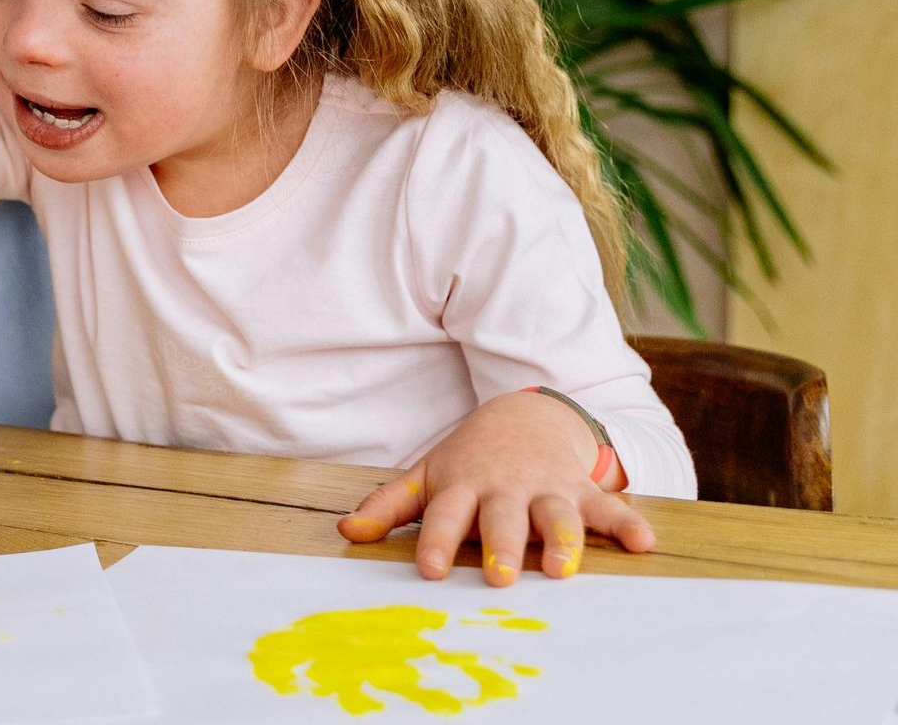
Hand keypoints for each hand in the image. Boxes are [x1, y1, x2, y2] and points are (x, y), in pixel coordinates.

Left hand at [336, 391, 653, 585]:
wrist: (525, 415)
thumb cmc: (469, 460)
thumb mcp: (428, 475)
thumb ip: (390, 505)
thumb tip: (347, 531)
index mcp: (463, 485)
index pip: (446, 515)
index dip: (436, 541)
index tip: (429, 570)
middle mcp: (505, 488)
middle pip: (502, 518)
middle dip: (501, 546)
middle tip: (500, 576)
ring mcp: (546, 488)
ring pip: (555, 515)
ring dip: (561, 540)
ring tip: (564, 567)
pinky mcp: (582, 490)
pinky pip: (608, 508)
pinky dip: (627, 524)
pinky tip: (643, 543)